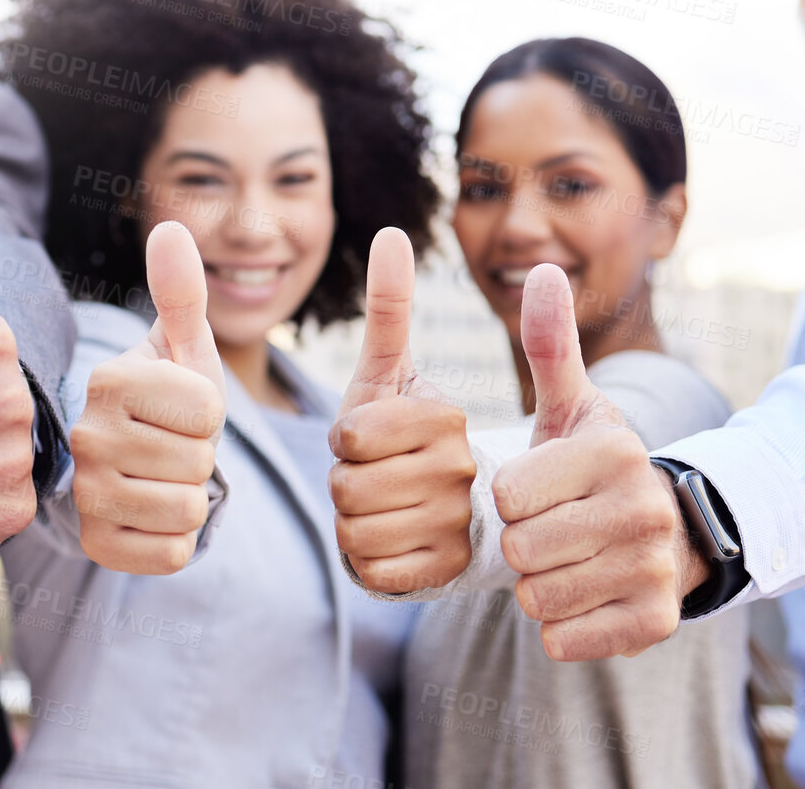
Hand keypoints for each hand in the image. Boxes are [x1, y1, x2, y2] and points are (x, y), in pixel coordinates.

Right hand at [69, 221, 226, 574]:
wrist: (133, 464)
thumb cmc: (168, 402)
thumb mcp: (183, 347)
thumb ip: (182, 293)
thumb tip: (173, 228)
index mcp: (110, 380)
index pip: (208, 410)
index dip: (212, 413)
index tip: (183, 410)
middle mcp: (86, 436)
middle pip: (198, 464)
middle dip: (202, 458)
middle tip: (174, 448)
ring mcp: (85, 494)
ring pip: (187, 510)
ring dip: (192, 499)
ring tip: (165, 478)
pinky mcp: (95, 545)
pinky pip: (171, 554)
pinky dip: (177, 540)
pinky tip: (154, 515)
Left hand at [329, 227, 474, 593]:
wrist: (446, 512)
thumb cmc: (399, 435)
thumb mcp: (389, 373)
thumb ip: (389, 307)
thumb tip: (393, 231)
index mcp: (446, 416)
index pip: (348, 437)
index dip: (341, 441)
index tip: (366, 440)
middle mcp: (464, 470)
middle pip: (345, 488)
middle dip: (341, 484)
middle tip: (370, 478)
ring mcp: (462, 525)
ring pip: (354, 532)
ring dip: (350, 523)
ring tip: (381, 508)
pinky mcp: (450, 573)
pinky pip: (372, 571)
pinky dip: (367, 562)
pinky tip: (391, 544)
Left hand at [491, 263, 708, 660]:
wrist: (666, 535)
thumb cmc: (595, 469)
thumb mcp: (572, 407)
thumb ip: (547, 345)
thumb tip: (539, 270)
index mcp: (616, 452)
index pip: (506, 494)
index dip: (507, 497)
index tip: (536, 489)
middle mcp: (643, 510)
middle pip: (519, 548)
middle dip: (520, 543)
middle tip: (551, 528)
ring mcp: (653, 570)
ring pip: (536, 596)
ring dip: (537, 585)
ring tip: (567, 559)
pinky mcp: (653, 624)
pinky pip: (562, 639)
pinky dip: (560, 625)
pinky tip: (584, 595)